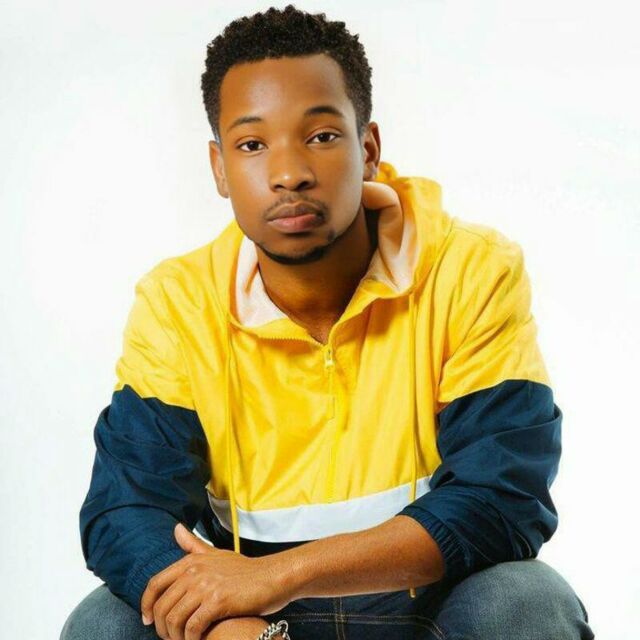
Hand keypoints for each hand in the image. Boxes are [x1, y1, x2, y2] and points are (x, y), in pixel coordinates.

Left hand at [141, 523, 293, 639]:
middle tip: (169, 638)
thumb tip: (176, 529)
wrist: (272, 578)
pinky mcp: (218, 601)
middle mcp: (195, 571)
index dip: (146, 604)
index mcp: (191, 560)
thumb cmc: (245, 570)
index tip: (148, 620)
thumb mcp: (217, 554)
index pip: (155, 584)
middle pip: (162, 606)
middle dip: (161, 627)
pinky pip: (192, 627)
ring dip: (175, 637)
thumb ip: (193, 545)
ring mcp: (206, 586)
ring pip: (174, 619)